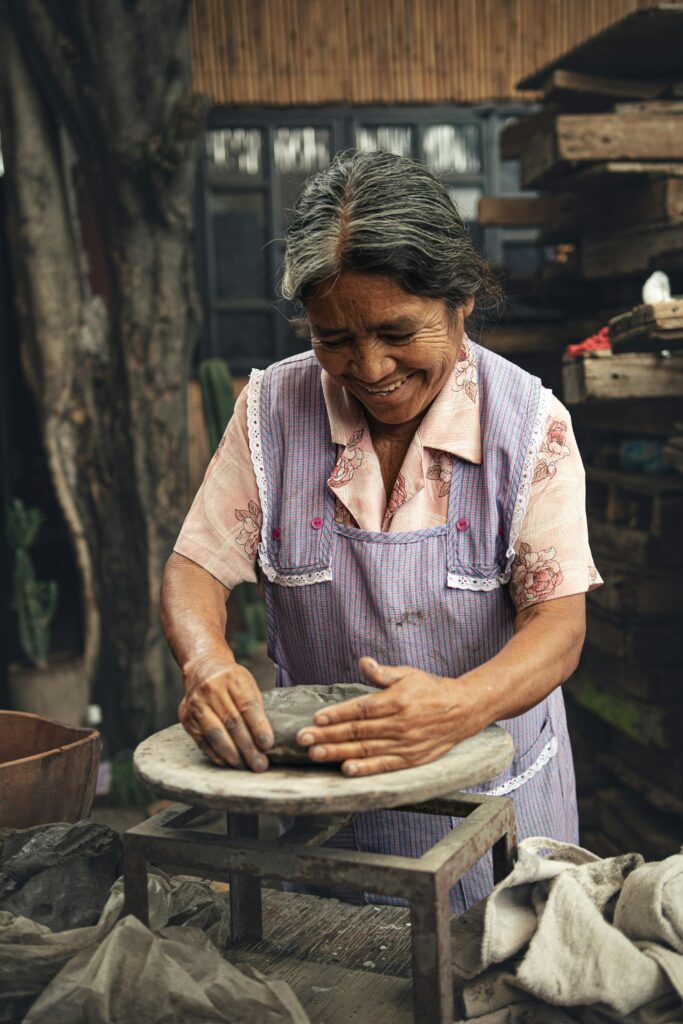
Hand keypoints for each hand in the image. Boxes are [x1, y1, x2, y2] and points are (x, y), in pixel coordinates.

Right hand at [178, 652, 273, 771]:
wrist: (202, 668)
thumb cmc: (231, 679)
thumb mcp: (247, 683)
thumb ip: (255, 707)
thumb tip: (265, 740)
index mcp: (231, 678)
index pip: (247, 706)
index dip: (258, 727)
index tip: (268, 745)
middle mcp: (211, 689)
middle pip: (231, 722)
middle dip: (247, 747)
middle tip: (259, 764)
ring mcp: (195, 703)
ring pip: (214, 734)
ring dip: (231, 754)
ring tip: (245, 766)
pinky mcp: (185, 717)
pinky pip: (201, 740)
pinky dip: (216, 754)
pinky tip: (228, 763)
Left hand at [296, 657, 483, 776]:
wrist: (464, 710)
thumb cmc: (431, 690)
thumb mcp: (408, 674)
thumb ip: (383, 673)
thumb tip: (363, 662)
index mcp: (397, 701)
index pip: (361, 709)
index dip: (337, 715)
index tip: (316, 719)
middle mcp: (400, 724)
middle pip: (358, 731)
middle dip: (328, 736)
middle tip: (303, 740)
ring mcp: (406, 744)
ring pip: (366, 750)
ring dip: (338, 753)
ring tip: (316, 754)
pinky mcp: (412, 759)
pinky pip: (385, 766)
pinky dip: (365, 770)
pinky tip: (346, 770)